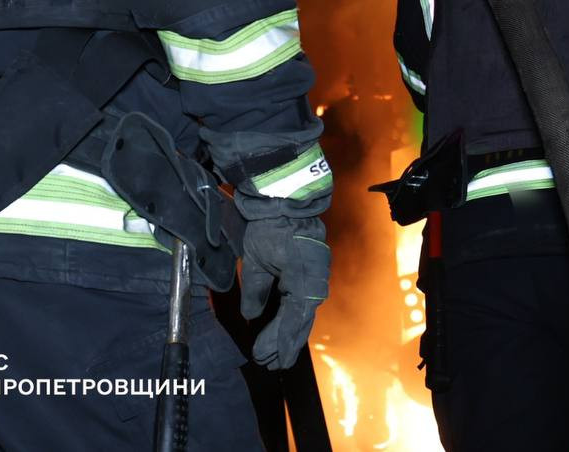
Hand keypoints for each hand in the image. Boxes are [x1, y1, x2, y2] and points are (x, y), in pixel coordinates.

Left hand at [239, 215, 329, 368]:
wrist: (288, 202)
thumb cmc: (271, 230)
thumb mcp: (255, 261)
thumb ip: (254, 291)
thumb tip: (251, 316)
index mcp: (303, 284)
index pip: (291, 322)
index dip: (276, 342)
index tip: (262, 357)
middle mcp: (314, 285)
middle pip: (300, 323)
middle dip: (286, 345)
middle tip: (272, 365)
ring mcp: (316, 279)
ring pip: (304, 315)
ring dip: (291, 334)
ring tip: (278, 355)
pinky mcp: (313, 272)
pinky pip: (304, 302)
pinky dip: (295, 318)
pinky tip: (287, 328)